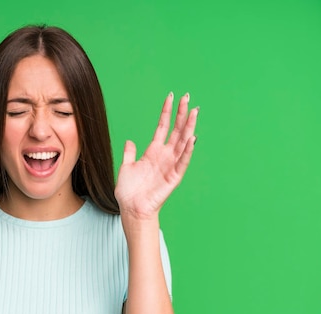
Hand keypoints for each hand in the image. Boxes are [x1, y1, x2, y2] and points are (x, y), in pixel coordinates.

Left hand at [115, 93, 197, 220]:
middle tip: (188, 97)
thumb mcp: (126, 168)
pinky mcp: (173, 178)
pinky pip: (182, 162)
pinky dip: (187, 151)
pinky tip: (192, 139)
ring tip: (194, 112)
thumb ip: (129, 153)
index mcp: (153, 152)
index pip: (162, 127)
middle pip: (176, 130)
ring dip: (189, 127)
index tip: (171, 97)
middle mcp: (164, 156)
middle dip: (182, 114)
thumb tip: (129, 140)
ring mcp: (170, 165)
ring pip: (182, 142)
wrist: (132, 209)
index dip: (166, 112)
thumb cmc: (129, 192)